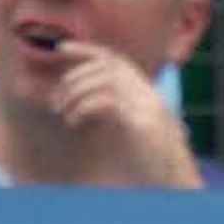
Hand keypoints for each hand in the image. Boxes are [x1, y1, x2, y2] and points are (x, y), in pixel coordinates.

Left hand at [49, 40, 202, 187]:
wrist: (168, 176)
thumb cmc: (141, 153)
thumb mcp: (120, 123)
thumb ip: (104, 104)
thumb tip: (71, 94)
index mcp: (140, 87)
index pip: (111, 57)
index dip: (85, 49)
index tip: (61, 47)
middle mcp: (145, 91)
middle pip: (103, 67)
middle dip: (73, 80)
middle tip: (55, 102)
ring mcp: (146, 104)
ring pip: (103, 81)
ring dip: (76, 94)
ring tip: (63, 113)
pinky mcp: (141, 122)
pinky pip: (107, 102)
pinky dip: (84, 107)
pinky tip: (73, 121)